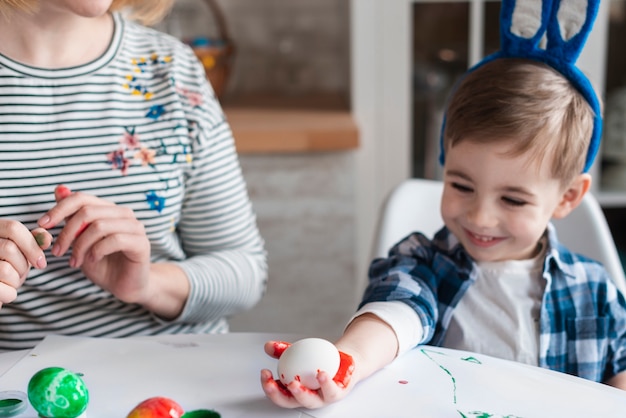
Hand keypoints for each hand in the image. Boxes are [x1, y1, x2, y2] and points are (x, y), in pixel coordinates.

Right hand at [0, 220, 51, 306]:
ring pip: (5, 269)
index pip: (13, 228)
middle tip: (20, 273)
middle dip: (23, 265)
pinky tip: (6, 293)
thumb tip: (46, 239)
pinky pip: (1, 288)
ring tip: (10, 281)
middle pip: (9, 248)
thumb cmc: (7, 267)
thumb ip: (34, 242)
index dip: (32, 245)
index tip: (41, 262)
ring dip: (16, 280)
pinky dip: (10, 294)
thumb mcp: (21, 252)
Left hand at [38, 185, 151, 303]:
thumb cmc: (103, 263)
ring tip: (74, 262)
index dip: (59, 209)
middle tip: (57, 252)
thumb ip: (71, 217)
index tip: (42, 225)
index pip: (82, 198)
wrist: (125, 286)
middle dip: (67, 232)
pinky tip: (92, 260)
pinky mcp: (142, 243)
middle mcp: (123, 214)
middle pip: (88, 211)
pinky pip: (114, 240)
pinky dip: (97, 251)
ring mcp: (135, 227)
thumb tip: (59, 189)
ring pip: (99, 226)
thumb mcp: (80, 240)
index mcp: (108, 209)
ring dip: (80, 246)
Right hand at [260, 340, 354, 408]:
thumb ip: (283, 350)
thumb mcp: (299, 352)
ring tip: (293, 383)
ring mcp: (322, 398)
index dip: (269, 386)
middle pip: (290, 402)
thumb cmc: (320, 361)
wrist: (344, 361)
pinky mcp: (337, 394)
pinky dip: (325, 382)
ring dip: (300, 393)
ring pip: (310, 401)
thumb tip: (268, 346)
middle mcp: (308, 397)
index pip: (279, 393)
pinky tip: (320, 374)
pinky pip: (330, 391)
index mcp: (296, 390)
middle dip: (278, 395)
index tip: (264, 373)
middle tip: (271, 384)